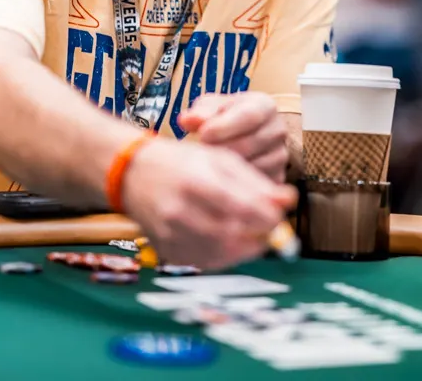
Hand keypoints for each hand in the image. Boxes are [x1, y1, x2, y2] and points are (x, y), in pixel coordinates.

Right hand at [121, 138, 296, 270]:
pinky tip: (229, 241)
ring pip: (223, 254)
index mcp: (196, 181)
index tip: (279, 215)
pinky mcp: (167, 251)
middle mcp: (181, 211)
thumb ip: (255, 182)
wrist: (133, 173)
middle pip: (235, 235)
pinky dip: (226, 256)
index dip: (269, 217)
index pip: (243, 209)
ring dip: (246, 248)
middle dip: (261, 235)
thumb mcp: (220, 160)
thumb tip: (288, 201)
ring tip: (251, 233)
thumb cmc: (180, 161)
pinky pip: (206, 263)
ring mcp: (171, 235)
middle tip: (269, 227)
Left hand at [181, 92, 288, 181]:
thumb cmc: (224, 117)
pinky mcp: (277, 178)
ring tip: (207, 167)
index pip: (249, 116)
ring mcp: (280, 156)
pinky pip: (256, 186)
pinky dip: (236, 185)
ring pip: (254, 167)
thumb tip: (187, 120)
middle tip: (201, 155)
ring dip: (228, 170)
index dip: (225, 126)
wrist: (242, 134)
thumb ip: (201, 111)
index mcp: (265, 106)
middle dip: (222, 150)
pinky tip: (218, 180)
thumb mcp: (212, 107)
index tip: (202, 134)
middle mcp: (278, 130)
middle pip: (251, 144)